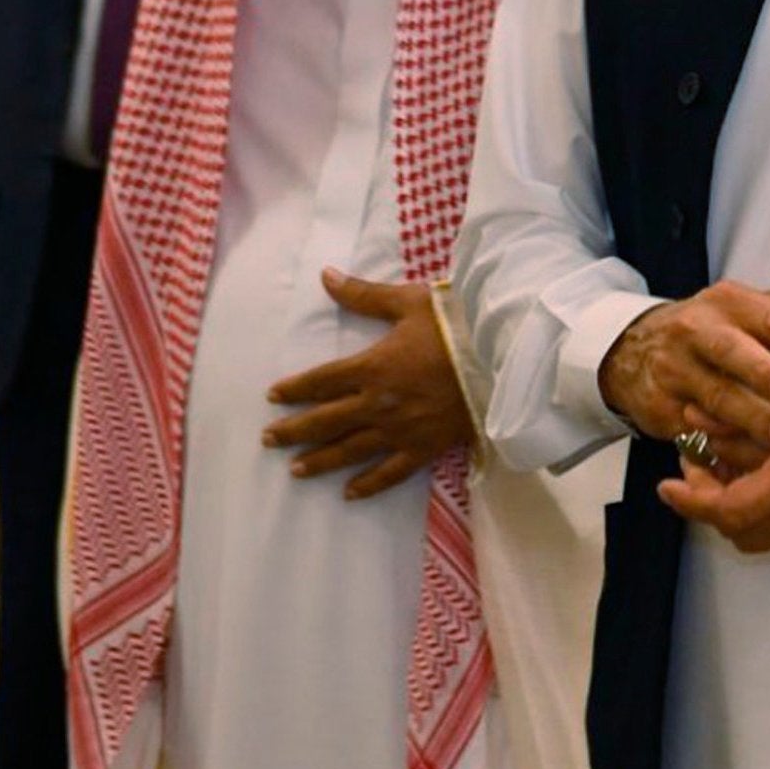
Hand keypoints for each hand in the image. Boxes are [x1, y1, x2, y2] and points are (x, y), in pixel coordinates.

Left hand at [264, 270, 474, 500]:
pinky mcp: (424, 448)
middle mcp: (378, 403)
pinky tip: (349, 493)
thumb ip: (364, 294)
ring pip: (350, 450)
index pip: (322, 381)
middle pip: (326, 420)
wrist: (500, 358)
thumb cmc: (455, 325)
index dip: (295, 389)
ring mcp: (400, 430)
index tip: (273, 397)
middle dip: (294, 431)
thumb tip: (325, 275)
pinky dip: (368, 484)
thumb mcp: (408, 302)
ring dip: (320, 460)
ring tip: (296, 469)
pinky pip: (390, 473)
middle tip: (268, 440)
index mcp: (372, 367)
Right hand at [599, 279, 769, 451]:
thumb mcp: (757, 318)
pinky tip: (747, 458)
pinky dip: (719, 441)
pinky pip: (693, 425)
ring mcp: (676, 365)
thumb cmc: (718, 333)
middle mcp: (700, 328)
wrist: (636, 349)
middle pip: (737, 350)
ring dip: (752, 417)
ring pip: (716, 394)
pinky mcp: (660, 403)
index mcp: (734, 302)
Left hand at [657, 363, 769, 551]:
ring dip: (732, 507)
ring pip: (758, 534)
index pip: (730, 510)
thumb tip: (698, 423)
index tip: (667, 485)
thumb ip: (748, 412)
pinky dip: (761, 509)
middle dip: (706, 501)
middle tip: (692, 465)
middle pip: (738, 528)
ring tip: (721, 468)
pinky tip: (758, 477)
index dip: (691, 502)